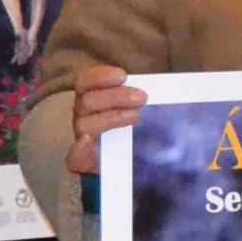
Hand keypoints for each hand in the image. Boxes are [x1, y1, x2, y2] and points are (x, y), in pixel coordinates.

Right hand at [62, 60, 143, 176]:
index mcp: (90, 98)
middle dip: (115, 96)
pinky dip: (81, 146)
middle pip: (87, 101)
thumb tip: (166, 86)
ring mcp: (81, 137)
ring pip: (84, 124)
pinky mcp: (81, 160)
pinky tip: (89, 140)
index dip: (100, 76)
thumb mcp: (134, 109)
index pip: (84, 81)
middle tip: (142, 97)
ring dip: (111, 117)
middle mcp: (82, 116)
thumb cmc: (129, 130)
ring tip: (136, 115)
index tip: (123, 76)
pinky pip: (74, 154)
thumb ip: (138, 96)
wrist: (121, 164)